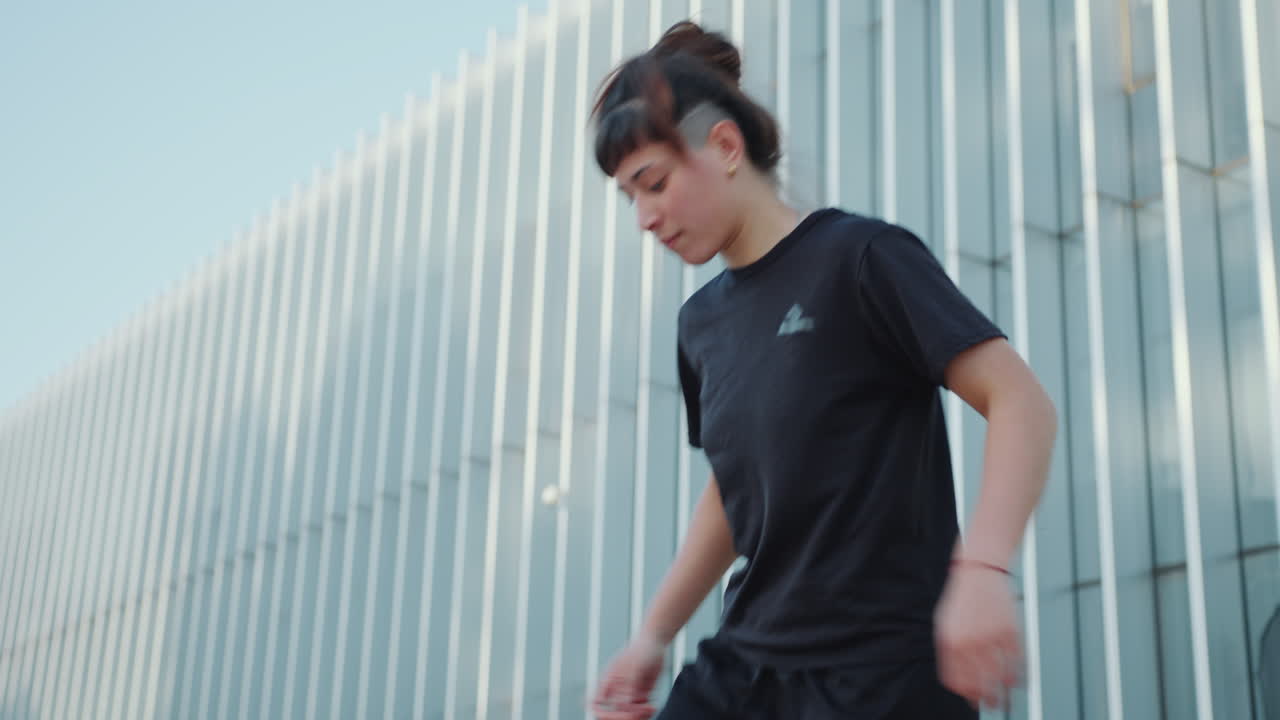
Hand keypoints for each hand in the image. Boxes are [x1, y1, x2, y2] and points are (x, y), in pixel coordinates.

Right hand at [591, 632, 666, 719]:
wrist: (656, 641)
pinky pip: (640, 711)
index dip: (601, 712)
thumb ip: (631, 683)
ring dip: (638, 716)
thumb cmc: (642, 649)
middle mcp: (616, 689)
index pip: (594, 702)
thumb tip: (626, 702)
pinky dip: (646, 713)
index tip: (614, 713)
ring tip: (649, 708)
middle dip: (624, 717)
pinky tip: (652, 707)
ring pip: (628, 714)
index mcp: (608, 681)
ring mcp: (628, 693)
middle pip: (612, 713)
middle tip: (638, 713)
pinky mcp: (640, 695)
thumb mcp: (636, 665)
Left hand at [934, 562, 1022, 708]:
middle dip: (988, 699)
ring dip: (1006, 692)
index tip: (974, 701)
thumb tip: (958, 680)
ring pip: (1001, 677)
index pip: (957, 680)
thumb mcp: (945, 624)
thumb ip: (950, 651)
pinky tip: (1021, 680)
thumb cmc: (963, 600)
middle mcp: (970, 642)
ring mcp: (991, 637)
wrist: (979, 571)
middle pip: (980, 683)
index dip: (967, 694)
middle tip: (993, 704)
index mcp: (950, 642)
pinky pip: (1018, 661)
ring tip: (1008, 697)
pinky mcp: (1011, 631)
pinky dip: (1021, 675)